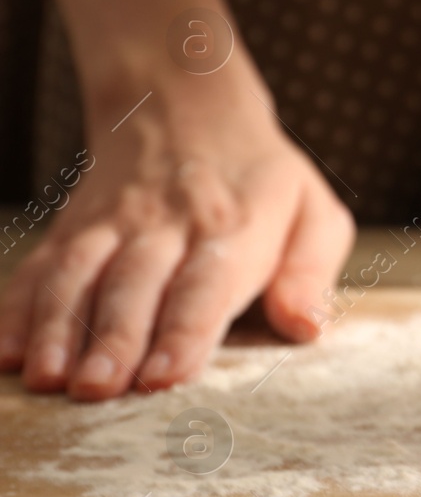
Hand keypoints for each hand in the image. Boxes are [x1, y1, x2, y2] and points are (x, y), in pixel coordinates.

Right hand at [0, 71, 354, 399]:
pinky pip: (40, 266)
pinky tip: (5, 351)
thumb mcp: (313, 212)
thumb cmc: (263, 180)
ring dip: (58, 328)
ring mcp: (112, 226)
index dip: (185, 331)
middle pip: (134, 286)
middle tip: (97, 391)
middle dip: (113, 339)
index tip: (167, 376)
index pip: (206, 285)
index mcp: (233, 229)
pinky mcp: (74, 228)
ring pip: (79, 276)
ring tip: (47, 379)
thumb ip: (312, 272)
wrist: (182, 104)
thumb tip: (307, 326)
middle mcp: (166, 227)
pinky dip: (18, 308)